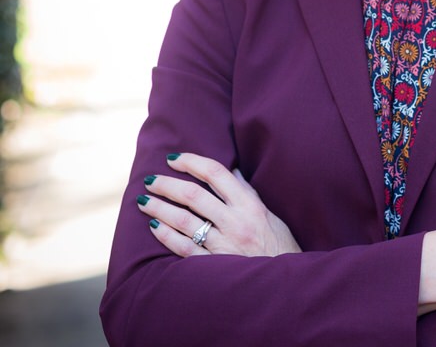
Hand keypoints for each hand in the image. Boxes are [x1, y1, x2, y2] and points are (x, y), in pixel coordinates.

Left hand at [137, 153, 301, 258]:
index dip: (192, 162)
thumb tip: (230, 172)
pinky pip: (184, 249)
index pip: (216, 174)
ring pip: (184, 220)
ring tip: (143, 200)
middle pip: (194, 195)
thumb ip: (247, 193)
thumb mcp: (268, 214)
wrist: (282, 285)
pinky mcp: (214, 266)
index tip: (174, 158)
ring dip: (160, 208)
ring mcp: (224, 245)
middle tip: (151, 179)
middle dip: (168, 184)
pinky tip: (154, 226)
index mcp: (250, 205)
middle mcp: (236, 222)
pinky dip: (166, 236)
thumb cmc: (279, 246)